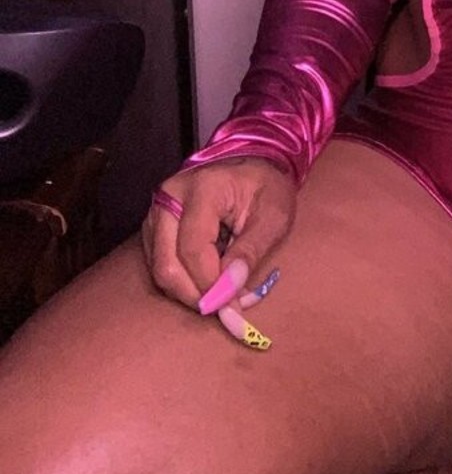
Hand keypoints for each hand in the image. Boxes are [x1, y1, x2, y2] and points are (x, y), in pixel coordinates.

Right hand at [142, 159, 295, 322]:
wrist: (254, 163)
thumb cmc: (267, 187)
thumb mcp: (274, 215)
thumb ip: (251, 251)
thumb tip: (229, 291)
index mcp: (203, 187)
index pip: (193, 248)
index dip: (210, 284)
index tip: (231, 307)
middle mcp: (171, 197)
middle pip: (167, 263)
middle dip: (196, 295)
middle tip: (225, 309)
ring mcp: (158, 210)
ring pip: (160, 268)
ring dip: (189, 290)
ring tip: (221, 293)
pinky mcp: (155, 224)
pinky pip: (159, 263)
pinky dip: (183, 280)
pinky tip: (208, 279)